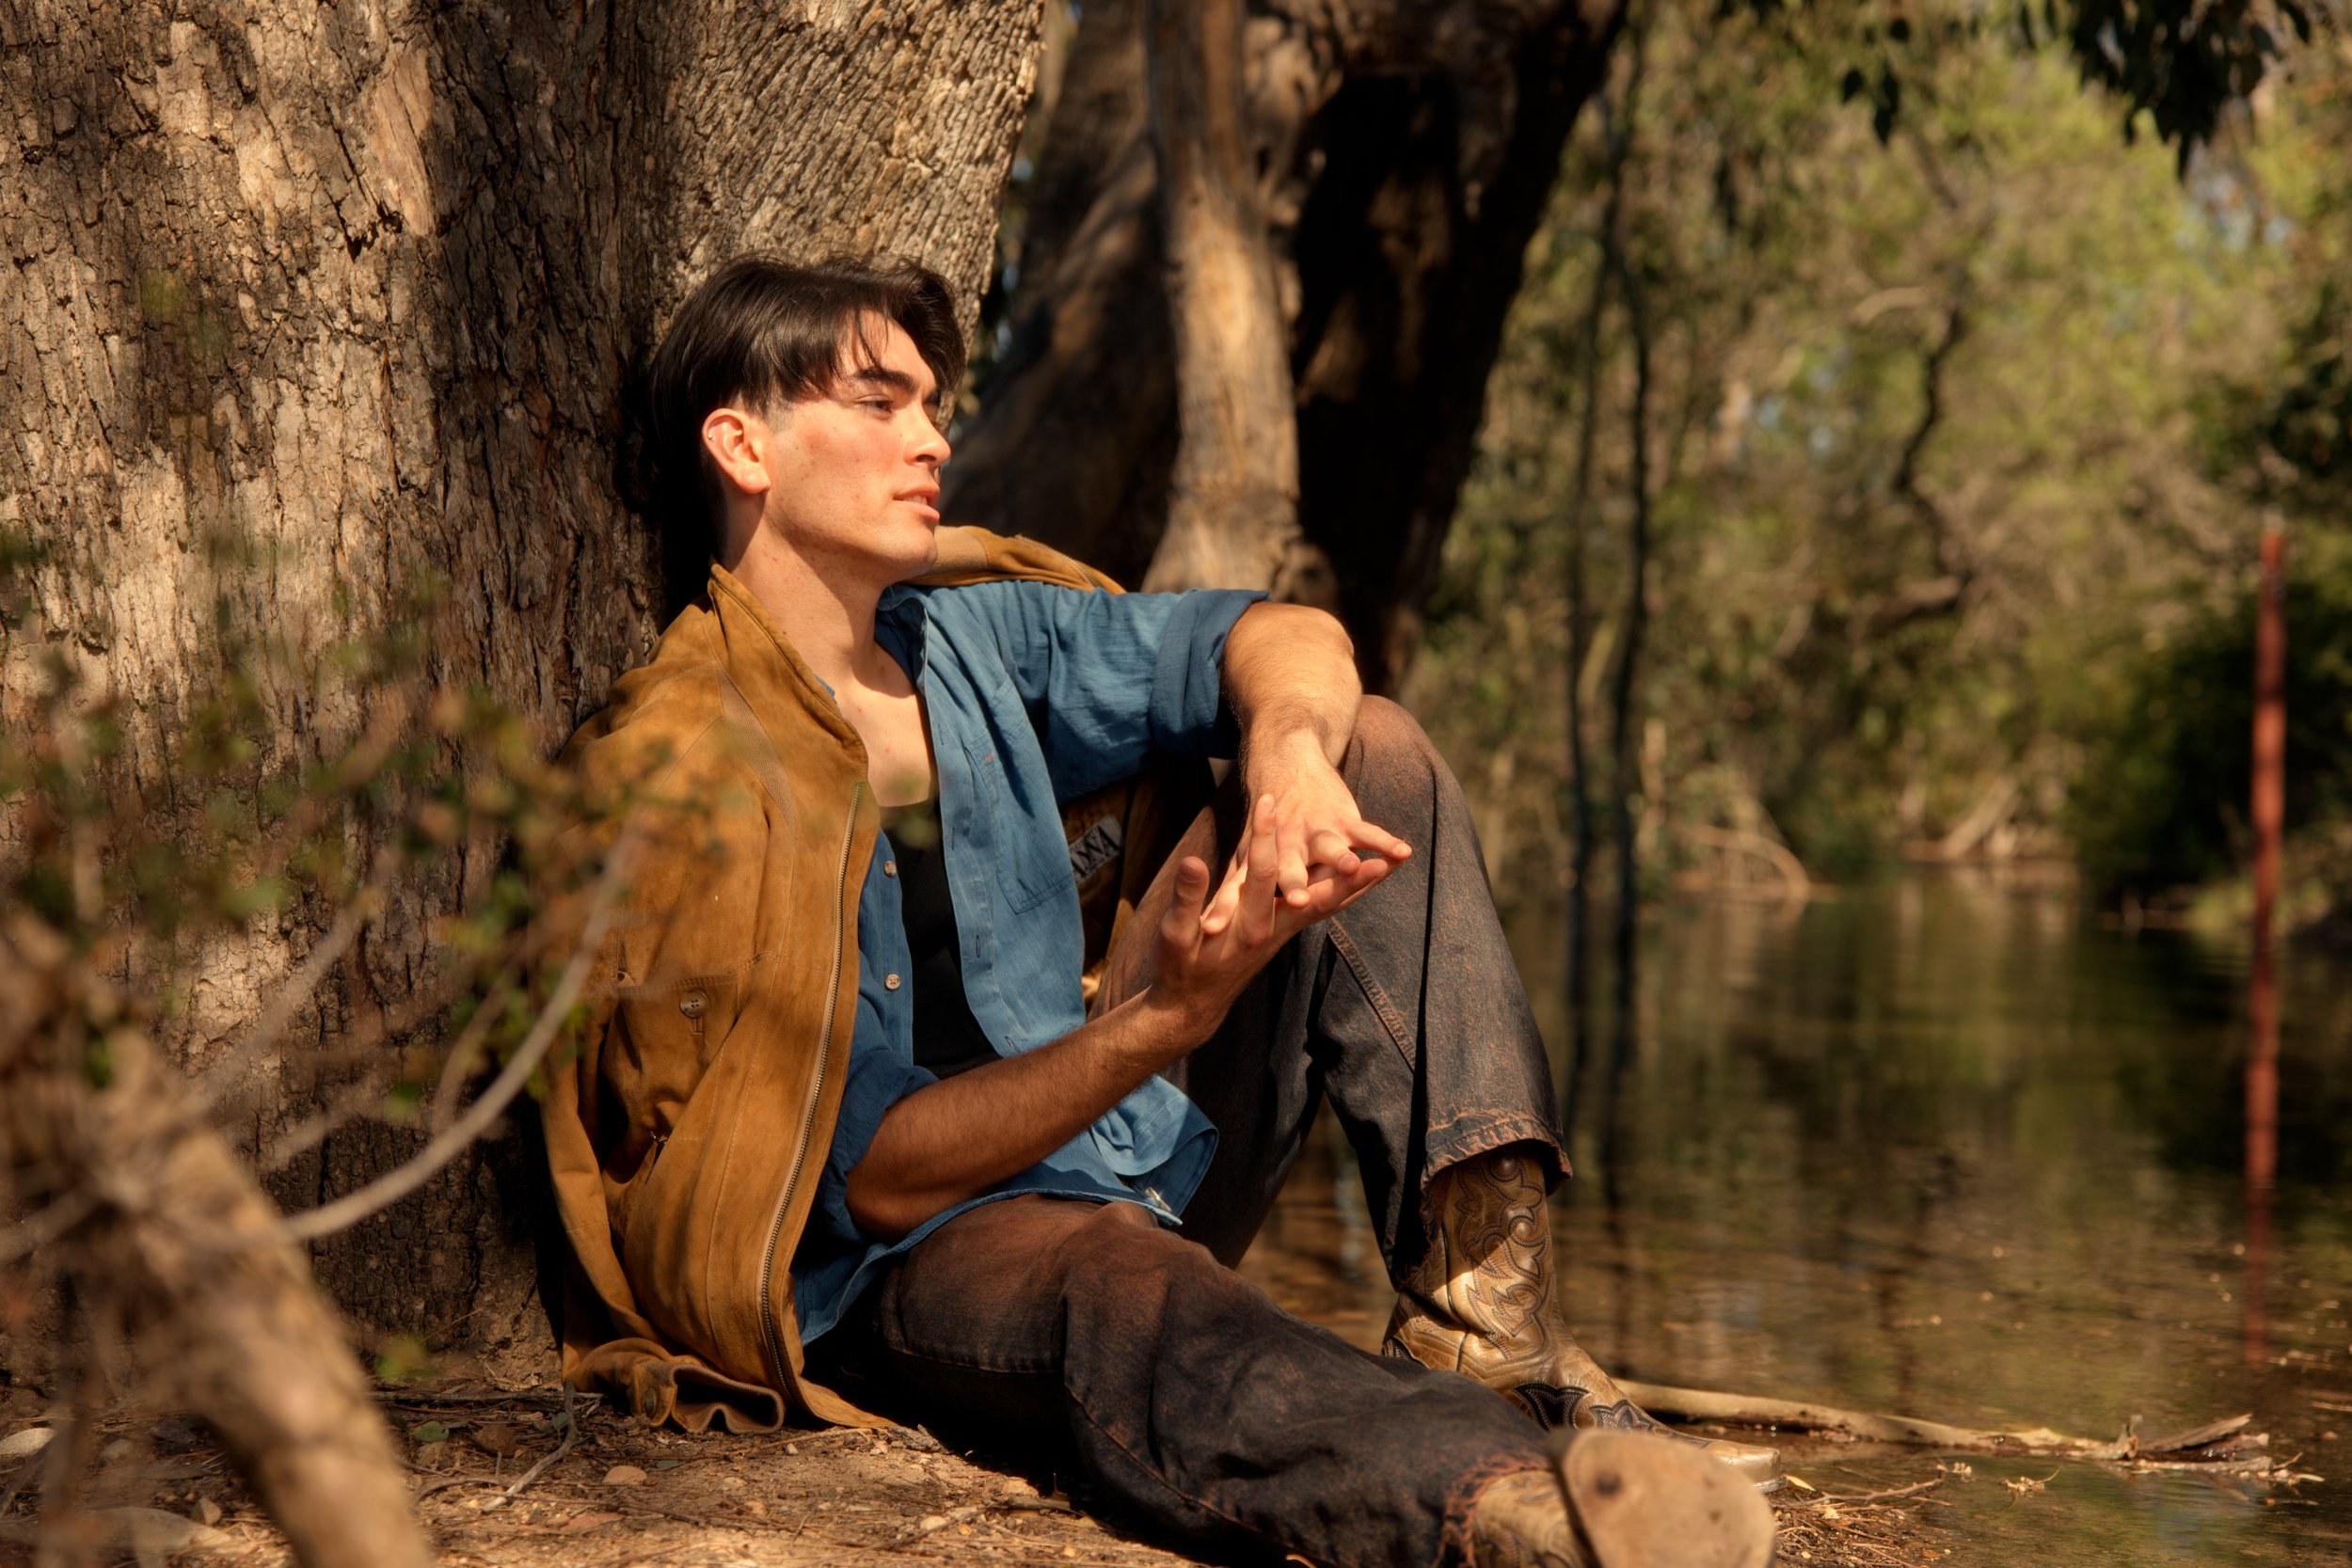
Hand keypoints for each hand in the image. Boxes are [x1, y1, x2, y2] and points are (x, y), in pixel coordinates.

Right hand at [1150, 793, 1394, 1041]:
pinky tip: (1363, 878)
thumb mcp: (1175, 934)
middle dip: (1343, 871)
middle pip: (1318, 897)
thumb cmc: (1181, 969)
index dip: (1263, 837)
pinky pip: (1324, 908)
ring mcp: (1284, 930)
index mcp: (1248, 926)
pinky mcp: (1286, 930)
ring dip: (1360, 885)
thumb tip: (1192, 862)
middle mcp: (1275, 928)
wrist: (1193, 1003)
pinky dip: (1347, 892)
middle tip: (1377, 856)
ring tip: (1389, 863)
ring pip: (1330, 904)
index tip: (1267, 801)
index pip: (1262, 874)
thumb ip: (1187, 898)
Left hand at [1200, 735, 1410, 934]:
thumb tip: (1205, 929)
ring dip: (1342, 858)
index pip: (1241, 888)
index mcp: (1261, 859)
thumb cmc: (1267, 824)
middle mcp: (1288, 845)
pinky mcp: (1343, 820)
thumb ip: (1232, 891)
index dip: (1227, 906)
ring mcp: (1318, 831)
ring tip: (1352, 868)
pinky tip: (1403, 853)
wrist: (1288, 764)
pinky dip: (1385, 842)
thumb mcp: (1246, 854)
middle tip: (1296, 899)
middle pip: (1290, 868)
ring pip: (1331, 848)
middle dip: (1295, 882)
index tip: (1211, 927)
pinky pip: (1368, 832)